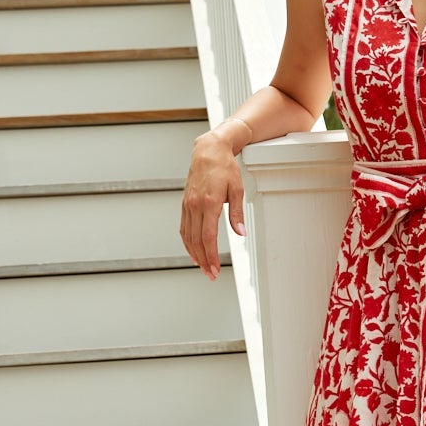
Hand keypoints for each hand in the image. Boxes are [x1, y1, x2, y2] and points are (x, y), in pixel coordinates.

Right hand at [180, 131, 245, 279]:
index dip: (211, 256)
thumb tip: (240, 233)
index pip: (208, 237)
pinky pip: (184, 228)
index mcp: (209, 202)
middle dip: (203, 260)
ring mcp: (187, 205)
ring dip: (194, 254)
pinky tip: (193, 250)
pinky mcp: (184, 204)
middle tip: (210, 275)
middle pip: (196, 241)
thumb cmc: (225, 167)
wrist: (208, 150)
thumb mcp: (238, 189)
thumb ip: (238, 213)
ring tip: (202, 267)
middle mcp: (195, 205)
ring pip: (188, 236)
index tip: (215, 269)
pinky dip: (187, 242)